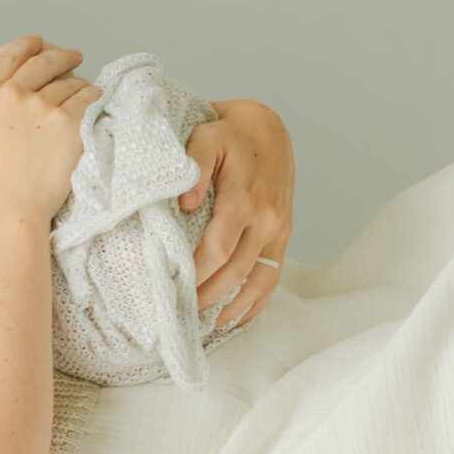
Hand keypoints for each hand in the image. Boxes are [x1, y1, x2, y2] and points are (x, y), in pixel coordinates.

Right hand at [0, 36, 100, 226]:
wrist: (9, 210)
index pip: (8, 58)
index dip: (25, 46)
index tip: (37, 42)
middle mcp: (11, 95)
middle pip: (41, 62)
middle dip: (60, 54)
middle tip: (72, 55)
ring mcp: (41, 107)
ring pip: (67, 81)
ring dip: (79, 82)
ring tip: (86, 87)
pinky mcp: (67, 122)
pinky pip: (86, 98)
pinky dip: (93, 96)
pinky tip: (97, 98)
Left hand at [180, 100, 293, 326]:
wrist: (269, 128)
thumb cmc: (230, 132)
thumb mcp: (207, 136)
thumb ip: (192, 165)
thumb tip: (184, 203)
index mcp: (244, 199)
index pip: (217, 250)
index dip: (194, 274)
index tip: (170, 289)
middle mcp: (266, 220)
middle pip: (234, 272)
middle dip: (206, 296)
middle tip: (178, 312)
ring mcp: (278, 230)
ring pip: (258, 281)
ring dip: (232, 307)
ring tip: (206, 324)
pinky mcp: (284, 235)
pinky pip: (274, 275)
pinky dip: (257, 301)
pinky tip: (238, 318)